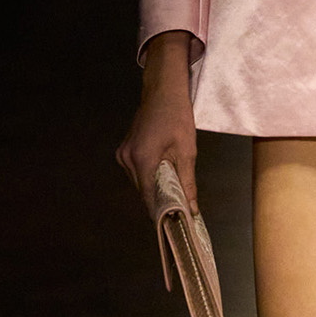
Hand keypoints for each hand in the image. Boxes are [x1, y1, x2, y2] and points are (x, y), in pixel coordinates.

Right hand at [117, 30, 198, 213]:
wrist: (163, 90)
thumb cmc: (176, 115)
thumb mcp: (187, 150)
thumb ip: (187, 182)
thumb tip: (192, 207)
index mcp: (142, 159)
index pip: (148, 198)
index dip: (161, 214)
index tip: (173, 226)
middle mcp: (127, 159)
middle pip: (143, 191)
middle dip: (160, 202)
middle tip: (180, 213)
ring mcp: (124, 154)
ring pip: (140, 182)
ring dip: (156, 189)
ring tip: (175, 196)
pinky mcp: (126, 150)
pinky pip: (138, 171)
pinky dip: (151, 177)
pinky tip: (165, 177)